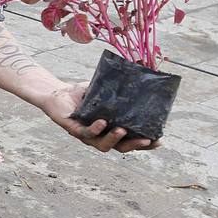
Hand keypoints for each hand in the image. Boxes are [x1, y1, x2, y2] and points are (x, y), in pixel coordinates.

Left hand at [41, 83, 158, 152]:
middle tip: (146, 140)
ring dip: (114, 140)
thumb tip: (142, 70)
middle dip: (134, 145)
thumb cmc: (84, 95)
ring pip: (102, 145)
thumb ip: (121, 86)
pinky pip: (85, 133)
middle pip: (120, 148)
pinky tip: (102, 122)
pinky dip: (95, 128)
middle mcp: (101, 136)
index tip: (159, 141)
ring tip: (122, 131)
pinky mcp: (73, 129)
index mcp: (111, 130)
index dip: (144, 144)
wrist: (59, 93)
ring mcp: (87, 135)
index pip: (130, 141)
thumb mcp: (105, 90)